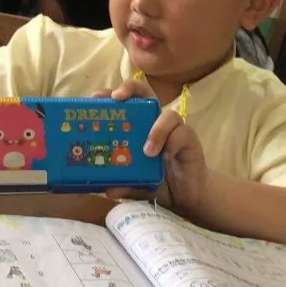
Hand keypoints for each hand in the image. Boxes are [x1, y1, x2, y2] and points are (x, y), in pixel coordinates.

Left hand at [92, 80, 208, 211]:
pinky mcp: (190, 141)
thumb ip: (125, 185)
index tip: (95, 98)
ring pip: (169, 115)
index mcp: (140, 127)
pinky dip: (172, 143)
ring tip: (147, 152)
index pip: (126, 102)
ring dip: (156, 130)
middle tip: (117, 98)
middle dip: (130, 88)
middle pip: (146, 92)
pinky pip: (183, 133)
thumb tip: (108, 190)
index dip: (110, 94)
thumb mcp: (138, 185)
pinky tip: (166, 157)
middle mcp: (156, 123)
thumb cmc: (160, 183)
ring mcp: (175, 130)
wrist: (186, 198)